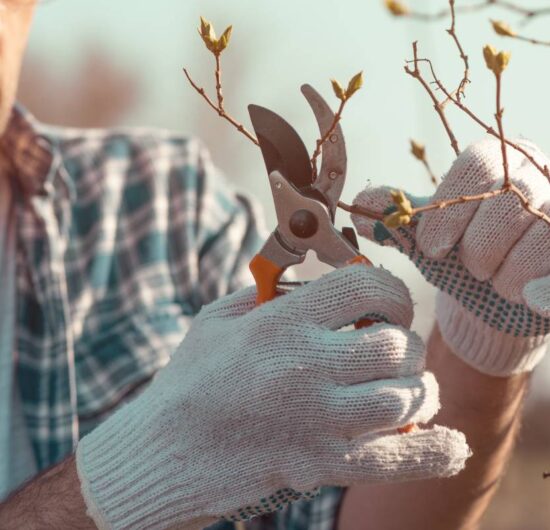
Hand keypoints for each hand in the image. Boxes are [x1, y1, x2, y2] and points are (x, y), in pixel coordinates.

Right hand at [75, 266, 468, 529]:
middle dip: (405, 341)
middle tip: (394, 346)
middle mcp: (307, 366)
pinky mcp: (321, 464)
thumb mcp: (218, 319)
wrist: (165, 451)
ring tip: (407, 384)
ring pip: (404, 396)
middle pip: (396, 344)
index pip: (365, 288)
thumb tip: (315, 281)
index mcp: (282, 324)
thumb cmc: (190, 378)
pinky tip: (452, 443)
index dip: (391, 288)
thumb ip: (269, 293)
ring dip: (416, 387)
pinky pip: (395, 461)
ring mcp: (318, 419)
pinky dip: (433, 452)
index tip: (391, 300)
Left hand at [352, 137, 549, 375]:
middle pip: (509, 199)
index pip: (476, 167)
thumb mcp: (428, 238)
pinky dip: (539, 290)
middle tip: (472, 269)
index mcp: (498, 160)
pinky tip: (530, 299)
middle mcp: (539, 173)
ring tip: (499, 283)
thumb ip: (398, 221)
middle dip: (479, 248)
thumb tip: (360, 205)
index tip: (431, 249)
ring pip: (543, 233)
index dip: (447, 213)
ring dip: (509, 274)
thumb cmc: (461, 257)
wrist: (498, 295)